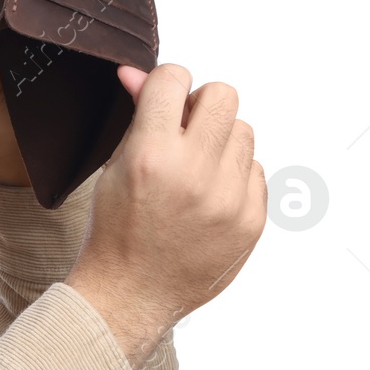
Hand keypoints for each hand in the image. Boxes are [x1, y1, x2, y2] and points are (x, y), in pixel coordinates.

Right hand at [65, 63, 267, 369]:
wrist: (131, 295)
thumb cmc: (115, 232)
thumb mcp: (113, 170)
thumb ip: (136, 118)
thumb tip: (139, 74)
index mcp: (150, 156)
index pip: (174, 78)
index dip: (165, 85)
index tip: (162, 101)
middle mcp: (194, 173)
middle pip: (223, 95)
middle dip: (202, 106)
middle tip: (184, 132)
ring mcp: (229, 198)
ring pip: (244, 131)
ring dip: (220, 143)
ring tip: (194, 174)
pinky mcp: (252, 219)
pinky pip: (256, 171)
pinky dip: (234, 177)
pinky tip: (207, 201)